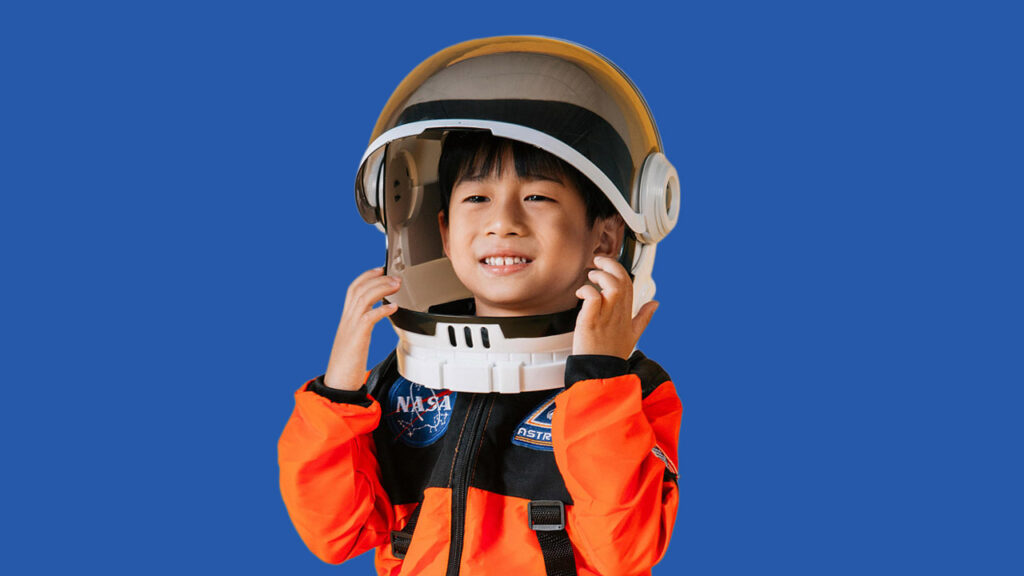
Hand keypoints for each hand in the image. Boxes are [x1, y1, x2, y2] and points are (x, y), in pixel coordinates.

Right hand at [323, 267, 400, 390]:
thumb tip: (377, 317)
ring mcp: (350, 327)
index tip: (381, 269)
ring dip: (382, 289)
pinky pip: (369, 318)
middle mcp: (347, 319)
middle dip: (378, 279)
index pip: (353, 289)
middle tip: (395, 277)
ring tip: (396, 285)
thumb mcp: (355, 340)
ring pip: (364, 298)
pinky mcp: (357, 337)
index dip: (366, 276)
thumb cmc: (348, 365)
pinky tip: (393, 307)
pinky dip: (382, 310)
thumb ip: (363, 327)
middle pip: (359, 289)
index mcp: (347, 319)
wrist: (338, 382)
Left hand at [573, 256, 657, 358]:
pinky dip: (587, 291)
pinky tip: (581, 294)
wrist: (601, 372)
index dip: (618, 270)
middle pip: (621, 280)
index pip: (628, 283)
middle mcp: (619, 313)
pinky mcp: (591, 322)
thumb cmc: (613, 354)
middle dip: (610, 265)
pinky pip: (593, 299)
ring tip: (590, 277)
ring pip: (611, 286)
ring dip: (600, 276)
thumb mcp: (634, 334)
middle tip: (597, 263)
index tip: (607, 265)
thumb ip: (644, 317)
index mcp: (627, 313)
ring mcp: (606, 317)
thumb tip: (655, 303)